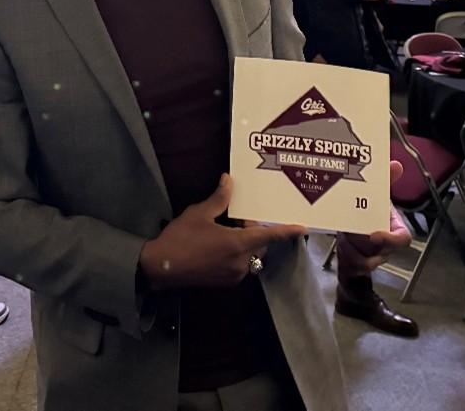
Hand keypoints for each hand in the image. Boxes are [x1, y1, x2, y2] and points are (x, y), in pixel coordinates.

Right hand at [138, 174, 305, 290]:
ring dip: (245, 242)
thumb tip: (228, 181)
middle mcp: (240, 262)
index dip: (287, 232)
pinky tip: (219, 243)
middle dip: (254, 230)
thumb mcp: (199, 214)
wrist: (160, 267)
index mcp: (238, 244)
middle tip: (237, 216)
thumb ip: (219, 199)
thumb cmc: (181, 238)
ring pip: (250, 255)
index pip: (269, 236)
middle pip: (259, 245)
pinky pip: (240, 264)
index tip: (303, 228)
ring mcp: (233, 275)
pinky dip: (237, 253)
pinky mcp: (225, 282)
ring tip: (227, 228)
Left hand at [338, 161, 412, 272]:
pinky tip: (341, 241)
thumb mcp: (377, 194)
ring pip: (364, 256)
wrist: (355, 225)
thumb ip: (386, 180)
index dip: (391, 240)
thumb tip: (396, 165)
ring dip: (352, 244)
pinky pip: (353, 262)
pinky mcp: (360, 259)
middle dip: (362, 241)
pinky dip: (346, 252)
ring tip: (344, 233)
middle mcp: (387, 243)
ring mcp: (374, 254)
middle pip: (379, 249)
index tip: (374, 235)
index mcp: (395, 227)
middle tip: (351, 231)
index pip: (402, 239)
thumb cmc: (369, 210)